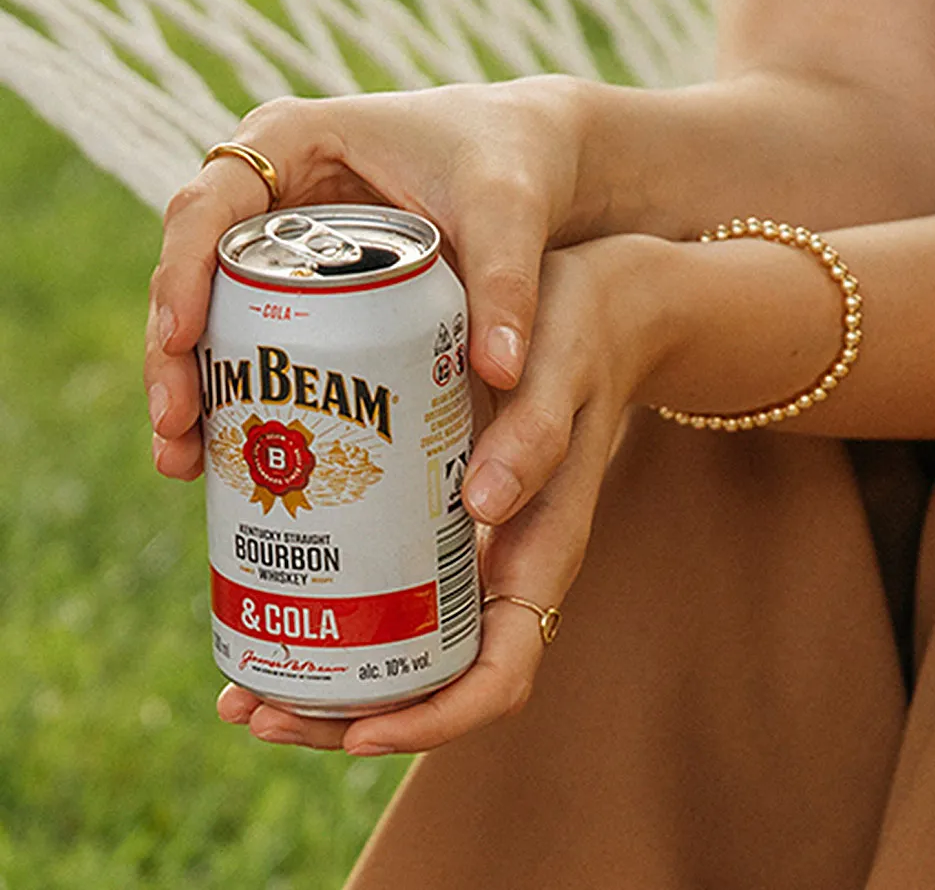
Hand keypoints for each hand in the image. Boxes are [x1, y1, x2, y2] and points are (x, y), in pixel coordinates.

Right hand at [146, 77, 588, 478]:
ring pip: (211, 315)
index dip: (182, 273)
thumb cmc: (515, 163)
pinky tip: (222, 460)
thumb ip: (506, 283)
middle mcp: (269, 191)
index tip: (180, 340)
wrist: (540, 166)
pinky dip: (237, 395)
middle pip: (192, 270)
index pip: (208, 205)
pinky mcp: (307, 291)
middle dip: (174, 353)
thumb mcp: (510, 212)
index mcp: (291, 140)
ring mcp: (281, 244)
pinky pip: (254, 340)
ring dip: (191, 387)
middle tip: (176, 429)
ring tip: (184, 464)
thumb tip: (500, 375)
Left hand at [217, 234, 683, 753]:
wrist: (593, 303)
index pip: (500, 676)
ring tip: (241, 692)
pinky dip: (329, 623)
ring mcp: (470, 552)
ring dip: (325, 685)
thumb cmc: (580, 333)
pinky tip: (267, 609)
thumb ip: (536, 435)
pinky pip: (387, 596)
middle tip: (254, 712)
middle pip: (435, 686)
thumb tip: (483, 506)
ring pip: (402, 654)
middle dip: (347, 719)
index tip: (361, 731)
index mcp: (543, 557)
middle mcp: (503, 572)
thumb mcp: (563, 372)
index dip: (435, 720)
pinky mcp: (436, 520)